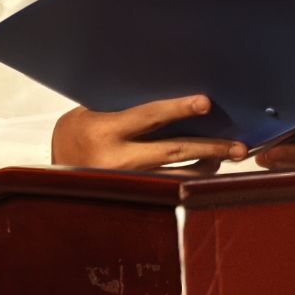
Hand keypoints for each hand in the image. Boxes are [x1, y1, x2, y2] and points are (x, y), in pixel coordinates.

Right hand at [52, 95, 245, 171]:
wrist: (55, 173)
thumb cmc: (79, 133)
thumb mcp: (94, 113)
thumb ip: (128, 109)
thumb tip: (174, 100)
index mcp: (105, 130)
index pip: (148, 117)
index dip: (179, 109)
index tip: (206, 103)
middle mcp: (116, 160)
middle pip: (173, 151)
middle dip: (209, 148)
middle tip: (239, 146)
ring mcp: (125, 182)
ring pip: (177, 176)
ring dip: (207, 166)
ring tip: (230, 155)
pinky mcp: (132, 195)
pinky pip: (168, 186)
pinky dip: (190, 177)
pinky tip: (207, 168)